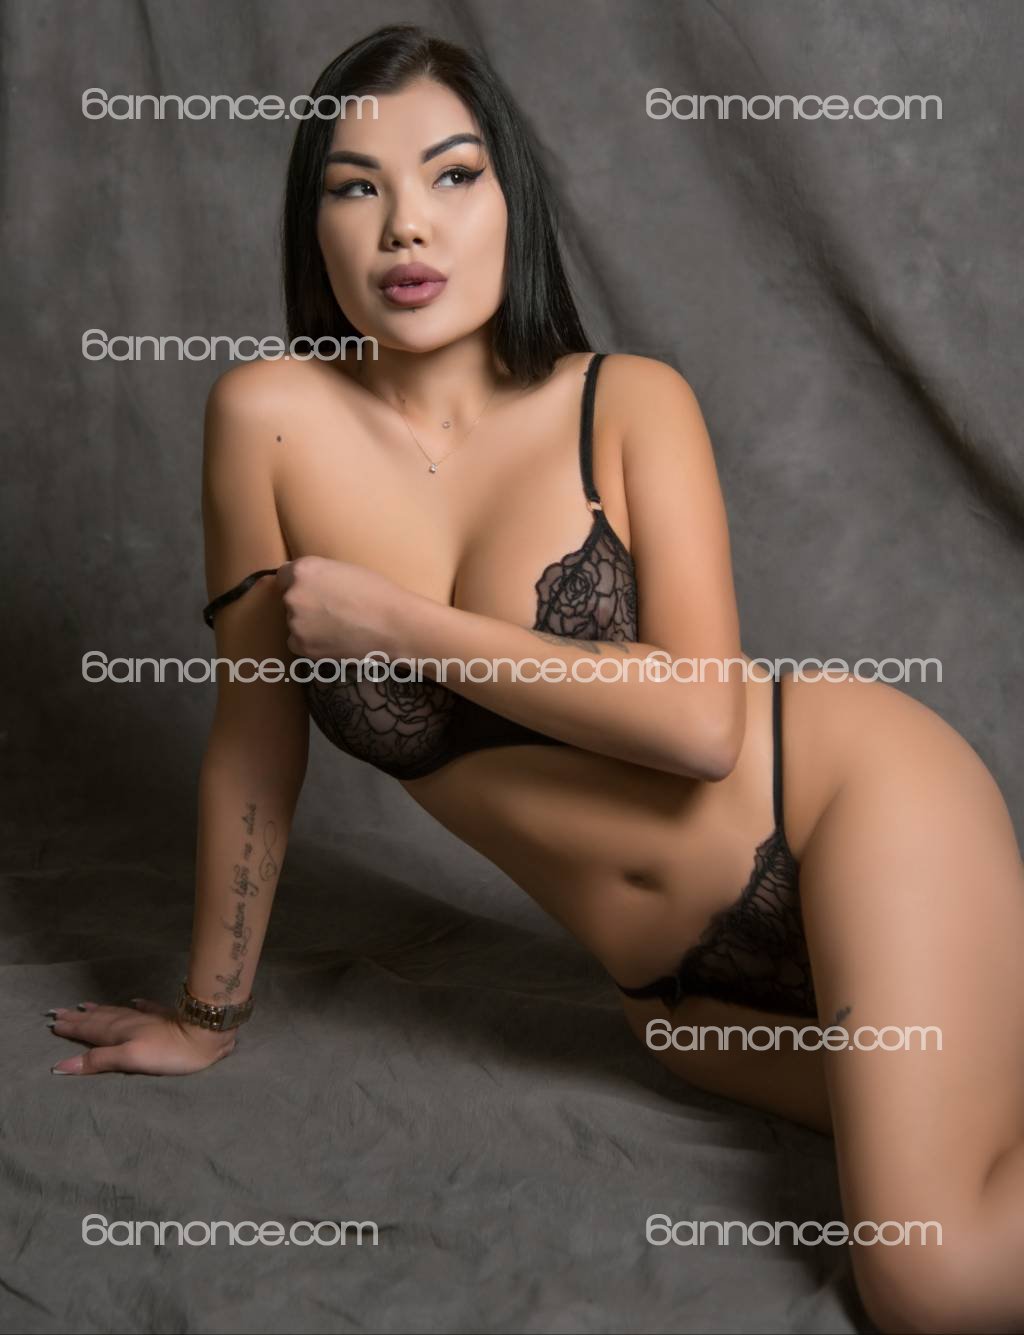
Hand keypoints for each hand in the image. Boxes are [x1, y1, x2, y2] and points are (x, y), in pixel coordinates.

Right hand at [47, 998, 236, 1075]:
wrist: (205, 1034)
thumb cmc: (168, 1051)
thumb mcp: (129, 1059)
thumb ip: (98, 1061)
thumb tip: (61, 1065)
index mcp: (119, 1033)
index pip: (89, 1030)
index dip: (71, 1027)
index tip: (52, 1022)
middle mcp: (130, 1021)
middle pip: (99, 1019)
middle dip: (79, 1017)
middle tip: (59, 1011)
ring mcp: (149, 1018)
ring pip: (117, 1012)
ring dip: (100, 1010)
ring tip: (85, 1005)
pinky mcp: (167, 1017)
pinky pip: (146, 1008)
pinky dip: (137, 1005)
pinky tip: (135, 1000)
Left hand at [275, 556, 420, 661]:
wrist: (393, 625)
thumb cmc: (377, 593)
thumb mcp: (344, 570)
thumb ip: (319, 575)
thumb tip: (306, 583)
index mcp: (303, 570)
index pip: (284, 575)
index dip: (299, 583)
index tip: (314, 591)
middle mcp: (293, 595)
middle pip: (289, 599)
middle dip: (305, 604)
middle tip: (332, 610)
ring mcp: (295, 623)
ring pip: (294, 622)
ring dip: (308, 624)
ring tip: (338, 627)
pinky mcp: (302, 647)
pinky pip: (298, 643)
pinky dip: (312, 642)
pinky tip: (334, 639)